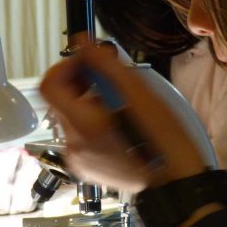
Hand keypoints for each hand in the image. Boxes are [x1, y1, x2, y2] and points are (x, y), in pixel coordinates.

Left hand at [40, 42, 207, 192]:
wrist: (176, 186)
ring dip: (87, 99)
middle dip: (80, 80)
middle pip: (59, 99)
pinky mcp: (85, 167)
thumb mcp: (141, 95)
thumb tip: (82, 41)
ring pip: (70, 116)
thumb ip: (106, 65)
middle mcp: (73, 144)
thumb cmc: (165, 140)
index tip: (91, 60)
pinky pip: (79, 134)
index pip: (50, 84)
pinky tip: (118, 121)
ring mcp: (77, 159)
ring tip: (120, 99)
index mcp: (84, 126)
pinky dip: (92, 120)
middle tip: (110, 75)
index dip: (66, 65)